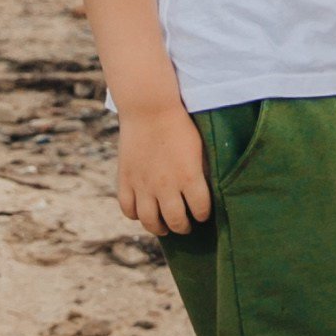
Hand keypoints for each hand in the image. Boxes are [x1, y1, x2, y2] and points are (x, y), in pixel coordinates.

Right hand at [115, 98, 210, 237]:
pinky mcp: (126, 180)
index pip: (201, 210)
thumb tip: (208, 192)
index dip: (203, 215)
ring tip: (164, 227)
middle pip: (176, 221)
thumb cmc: (180, 124)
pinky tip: (142, 212)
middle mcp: (166, 186)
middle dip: (183, 227)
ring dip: (159, 228)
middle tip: (185, 225)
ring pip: (150, 221)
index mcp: (189, 177)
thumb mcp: (200, 148)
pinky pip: (128, 208)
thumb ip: (203, 172)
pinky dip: (135, 214)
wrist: (150, 107)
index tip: (202, 214)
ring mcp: (143, 184)